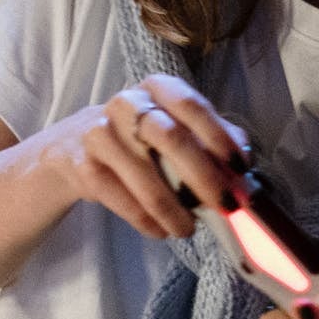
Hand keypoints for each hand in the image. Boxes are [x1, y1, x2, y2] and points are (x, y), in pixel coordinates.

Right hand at [36, 73, 252, 239]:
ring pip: (143, 174)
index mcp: (156, 88)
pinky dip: (144, 219)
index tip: (240, 169)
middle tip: (224, 205)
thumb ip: (213, 138)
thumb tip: (245, 160)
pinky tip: (159, 230)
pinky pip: (120, 198)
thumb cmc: (139, 140)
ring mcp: (100, 132)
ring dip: (172, 208)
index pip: (192, 106)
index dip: (219, 137)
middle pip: (170, 137)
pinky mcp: (83, 165)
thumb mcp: (175, 128)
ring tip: (188, 229)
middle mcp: (127, 103)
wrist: (74, 149)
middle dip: (202, 176)